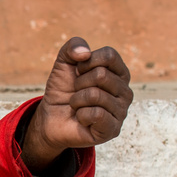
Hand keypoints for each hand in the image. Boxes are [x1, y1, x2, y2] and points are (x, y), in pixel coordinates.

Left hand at [23, 37, 133, 170]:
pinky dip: (81, 115)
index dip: (86, 63)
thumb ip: (73, 46)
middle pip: (101, 75)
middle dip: (79, 83)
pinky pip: (96, 114)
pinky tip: (82, 119)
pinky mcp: (113, 129)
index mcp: (120, 73)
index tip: (78, 72)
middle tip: (77, 93)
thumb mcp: (64, 63)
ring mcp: (121, 111)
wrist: (51, 117)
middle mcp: (125, 91)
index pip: (109, 55)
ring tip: (78, 106)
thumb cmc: (63, 90)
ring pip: (95, 95)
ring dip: (77, 100)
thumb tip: (85, 53)